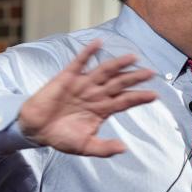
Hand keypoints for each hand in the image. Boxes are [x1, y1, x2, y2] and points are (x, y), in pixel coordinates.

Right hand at [18, 40, 156, 156]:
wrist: (36, 130)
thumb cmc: (60, 137)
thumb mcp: (85, 147)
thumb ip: (104, 148)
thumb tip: (123, 149)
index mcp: (102, 109)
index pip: (124, 101)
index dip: (139, 97)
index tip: (154, 95)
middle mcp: (95, 94)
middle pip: (119, 83)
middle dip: (134, 78)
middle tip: (151, 72)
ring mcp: (82, 84)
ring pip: (104, 71)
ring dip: (118, 64)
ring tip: (133, 57)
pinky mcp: (67, 77)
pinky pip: (79, 62)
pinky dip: (88, 53)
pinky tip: (98, 43)